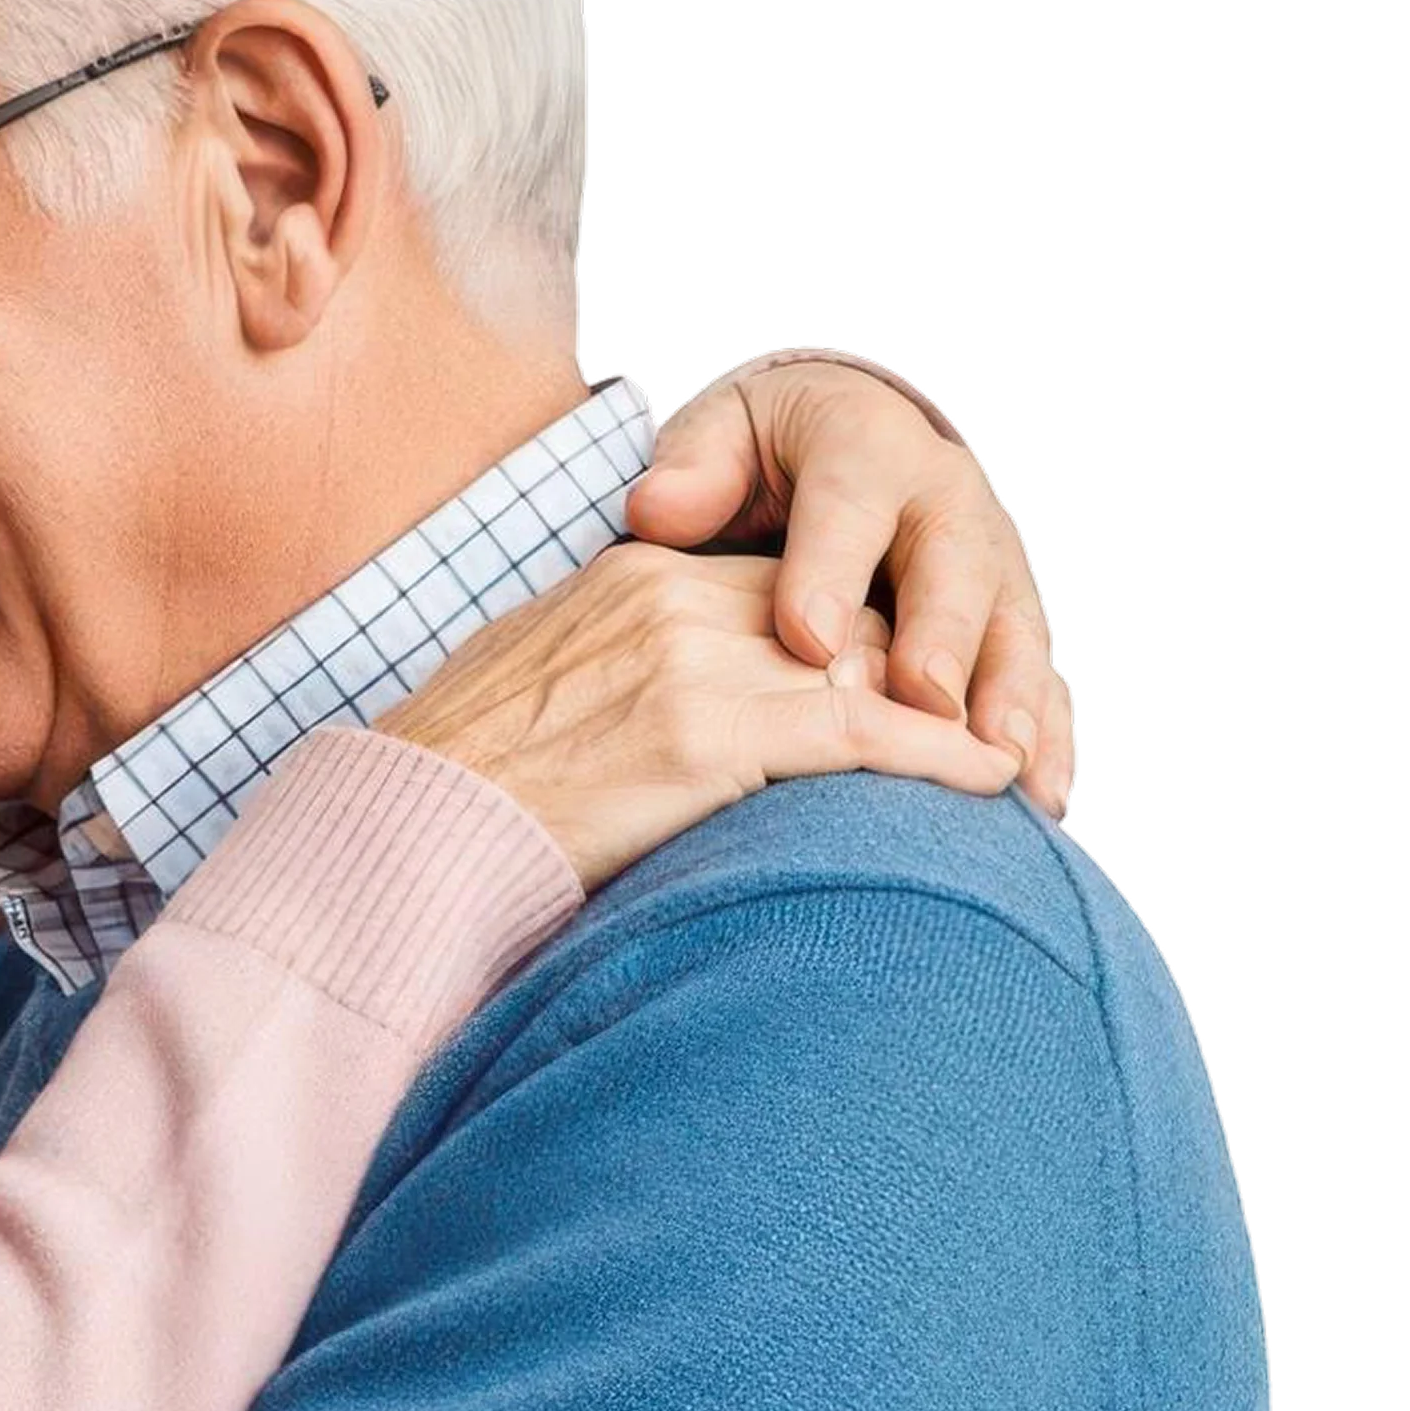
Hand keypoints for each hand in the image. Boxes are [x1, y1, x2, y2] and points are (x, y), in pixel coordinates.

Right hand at [374, 546, 1022, 889]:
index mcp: (626, 579)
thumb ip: (599, 665)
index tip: (886, 681)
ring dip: (944, 713)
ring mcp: (693, 664)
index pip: (773, 585)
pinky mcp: (711, 737)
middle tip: (970, 717)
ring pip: (865, 667)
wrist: (404, 832)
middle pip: (835, 614)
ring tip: (1005, 756)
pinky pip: (863, 733)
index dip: (841, 637)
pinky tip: (989, 781)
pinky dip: (940, 756)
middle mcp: (668, 601)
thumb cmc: (447, 785)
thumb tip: (632, 701)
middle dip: (907, 668)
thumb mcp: (523, 683)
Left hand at [626, 352, 1077, 818]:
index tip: (807, 639)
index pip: (850, 505)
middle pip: (954, 567)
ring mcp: (989, 560)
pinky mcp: (1008, 617)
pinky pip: (1038, 676)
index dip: (831, 570)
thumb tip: (658, 506)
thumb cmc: (761, 452)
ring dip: (1012, 701)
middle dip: (944, 638)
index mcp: (868, 444)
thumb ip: (695, 470)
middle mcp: (944, 497)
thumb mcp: (720, 436)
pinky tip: (1039, 797)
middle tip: (926, 705)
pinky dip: (1044, 736)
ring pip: (1012, 628)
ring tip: (1001, 767)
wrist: (842, 438)